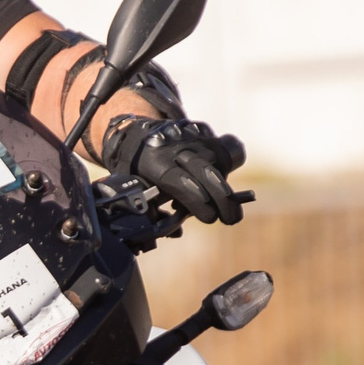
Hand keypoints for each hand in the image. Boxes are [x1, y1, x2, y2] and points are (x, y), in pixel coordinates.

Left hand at [99, 117, 248, 224]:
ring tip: (224, 206)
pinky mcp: (203, 132)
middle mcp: (176, 147)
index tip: (210, 218)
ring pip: (218, 162)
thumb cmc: (132, 168)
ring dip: (222, 188)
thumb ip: (153, 212)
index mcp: (154, 164)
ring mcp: (191, 136)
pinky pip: (218, 153)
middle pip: (206, 172)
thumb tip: (177, 233)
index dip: (197, 202)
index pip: (182, 184)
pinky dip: (219, 171)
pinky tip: (214, 183)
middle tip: (231, 219)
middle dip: (223, 198)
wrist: (132, 131)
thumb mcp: (135, 189)